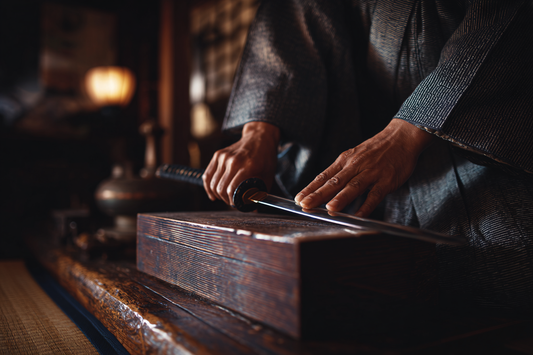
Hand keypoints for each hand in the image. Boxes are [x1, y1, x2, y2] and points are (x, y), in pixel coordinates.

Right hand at [203, 121, 279, 205]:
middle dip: (225, 199)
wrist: (259, 137)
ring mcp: (224, 157)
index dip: (232, 201)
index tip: (236, 205)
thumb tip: (252, 209)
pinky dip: (208, 186)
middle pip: (220, 188)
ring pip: (212, 184)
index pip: (232, 190)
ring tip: (224, 198)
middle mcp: (233, 160)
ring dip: (217, 194)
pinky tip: (212, 194)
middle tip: (231, 202)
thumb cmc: (265, 158)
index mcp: (248, 166)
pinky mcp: (217, 155)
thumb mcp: (268, 176)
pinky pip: (207, 175)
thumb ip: (260, 194)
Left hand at [294, 119, 434, 216]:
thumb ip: (341, 172)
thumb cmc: (375, 150)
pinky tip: (358, 215)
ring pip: (353, 186)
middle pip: (334, 182)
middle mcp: (355, 166)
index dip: (311, 188)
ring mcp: (371, 172)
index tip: (298, 199)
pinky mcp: (386, 180)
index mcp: (345, 160)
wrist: (401, 137)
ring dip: (341, 198)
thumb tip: (323, 188)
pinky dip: (367, 205)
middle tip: (305, 205)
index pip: (324, 176)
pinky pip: (375, 194)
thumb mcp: (354, 156)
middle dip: (318, 195)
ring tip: (329, 209)